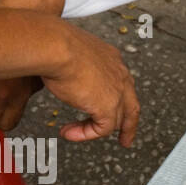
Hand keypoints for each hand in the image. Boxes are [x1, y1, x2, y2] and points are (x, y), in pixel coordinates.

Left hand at [0, 76, 43, 132]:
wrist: (21, 18)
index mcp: (0, 93)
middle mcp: (19, 94)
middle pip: (6, 125)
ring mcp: (31, 88)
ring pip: (17, 111)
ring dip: (3, 109)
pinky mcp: (37, 79)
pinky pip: (25, 95)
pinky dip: (14, 93)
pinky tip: (5, 81)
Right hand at [36, 22, 139, 145]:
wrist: (55, 46)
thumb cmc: (54, 44)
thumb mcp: (69, 53)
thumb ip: (73, 67)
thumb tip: (61, 74)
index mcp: (112, 59)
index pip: (122, 85)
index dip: (120, 100)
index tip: (115, 112)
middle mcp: (119, 75)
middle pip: (131, 106)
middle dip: (128, 126)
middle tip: (125, 140)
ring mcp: (117, 92)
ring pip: (115, 121)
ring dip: (92, 130)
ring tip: (72, 133)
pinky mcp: (108, 107)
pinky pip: (102, 129)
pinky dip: (85, 134)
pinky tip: (69, 133)